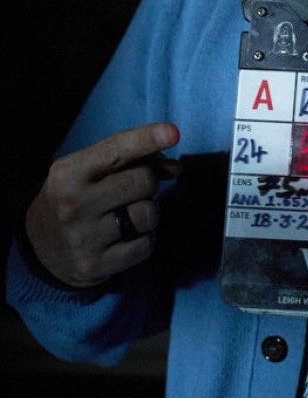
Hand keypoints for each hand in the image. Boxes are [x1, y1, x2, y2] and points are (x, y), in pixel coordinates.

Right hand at [24, 122, 180, 287]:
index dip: (146, 139)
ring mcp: (84, 237)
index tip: (173, 132)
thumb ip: (130, 160)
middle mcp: (73, 204)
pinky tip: (127, 236)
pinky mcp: (96, 265)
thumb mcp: (88, 171)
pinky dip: (146, 238)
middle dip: (149, 181)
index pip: (114, 150)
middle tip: (134, 189)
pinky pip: (146, 245)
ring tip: (129, 214)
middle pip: (142, 181)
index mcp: (68, 174)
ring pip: (148, 214)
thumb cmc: (76, 197)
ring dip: (149, 211)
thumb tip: (175, 167)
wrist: (41, 245)